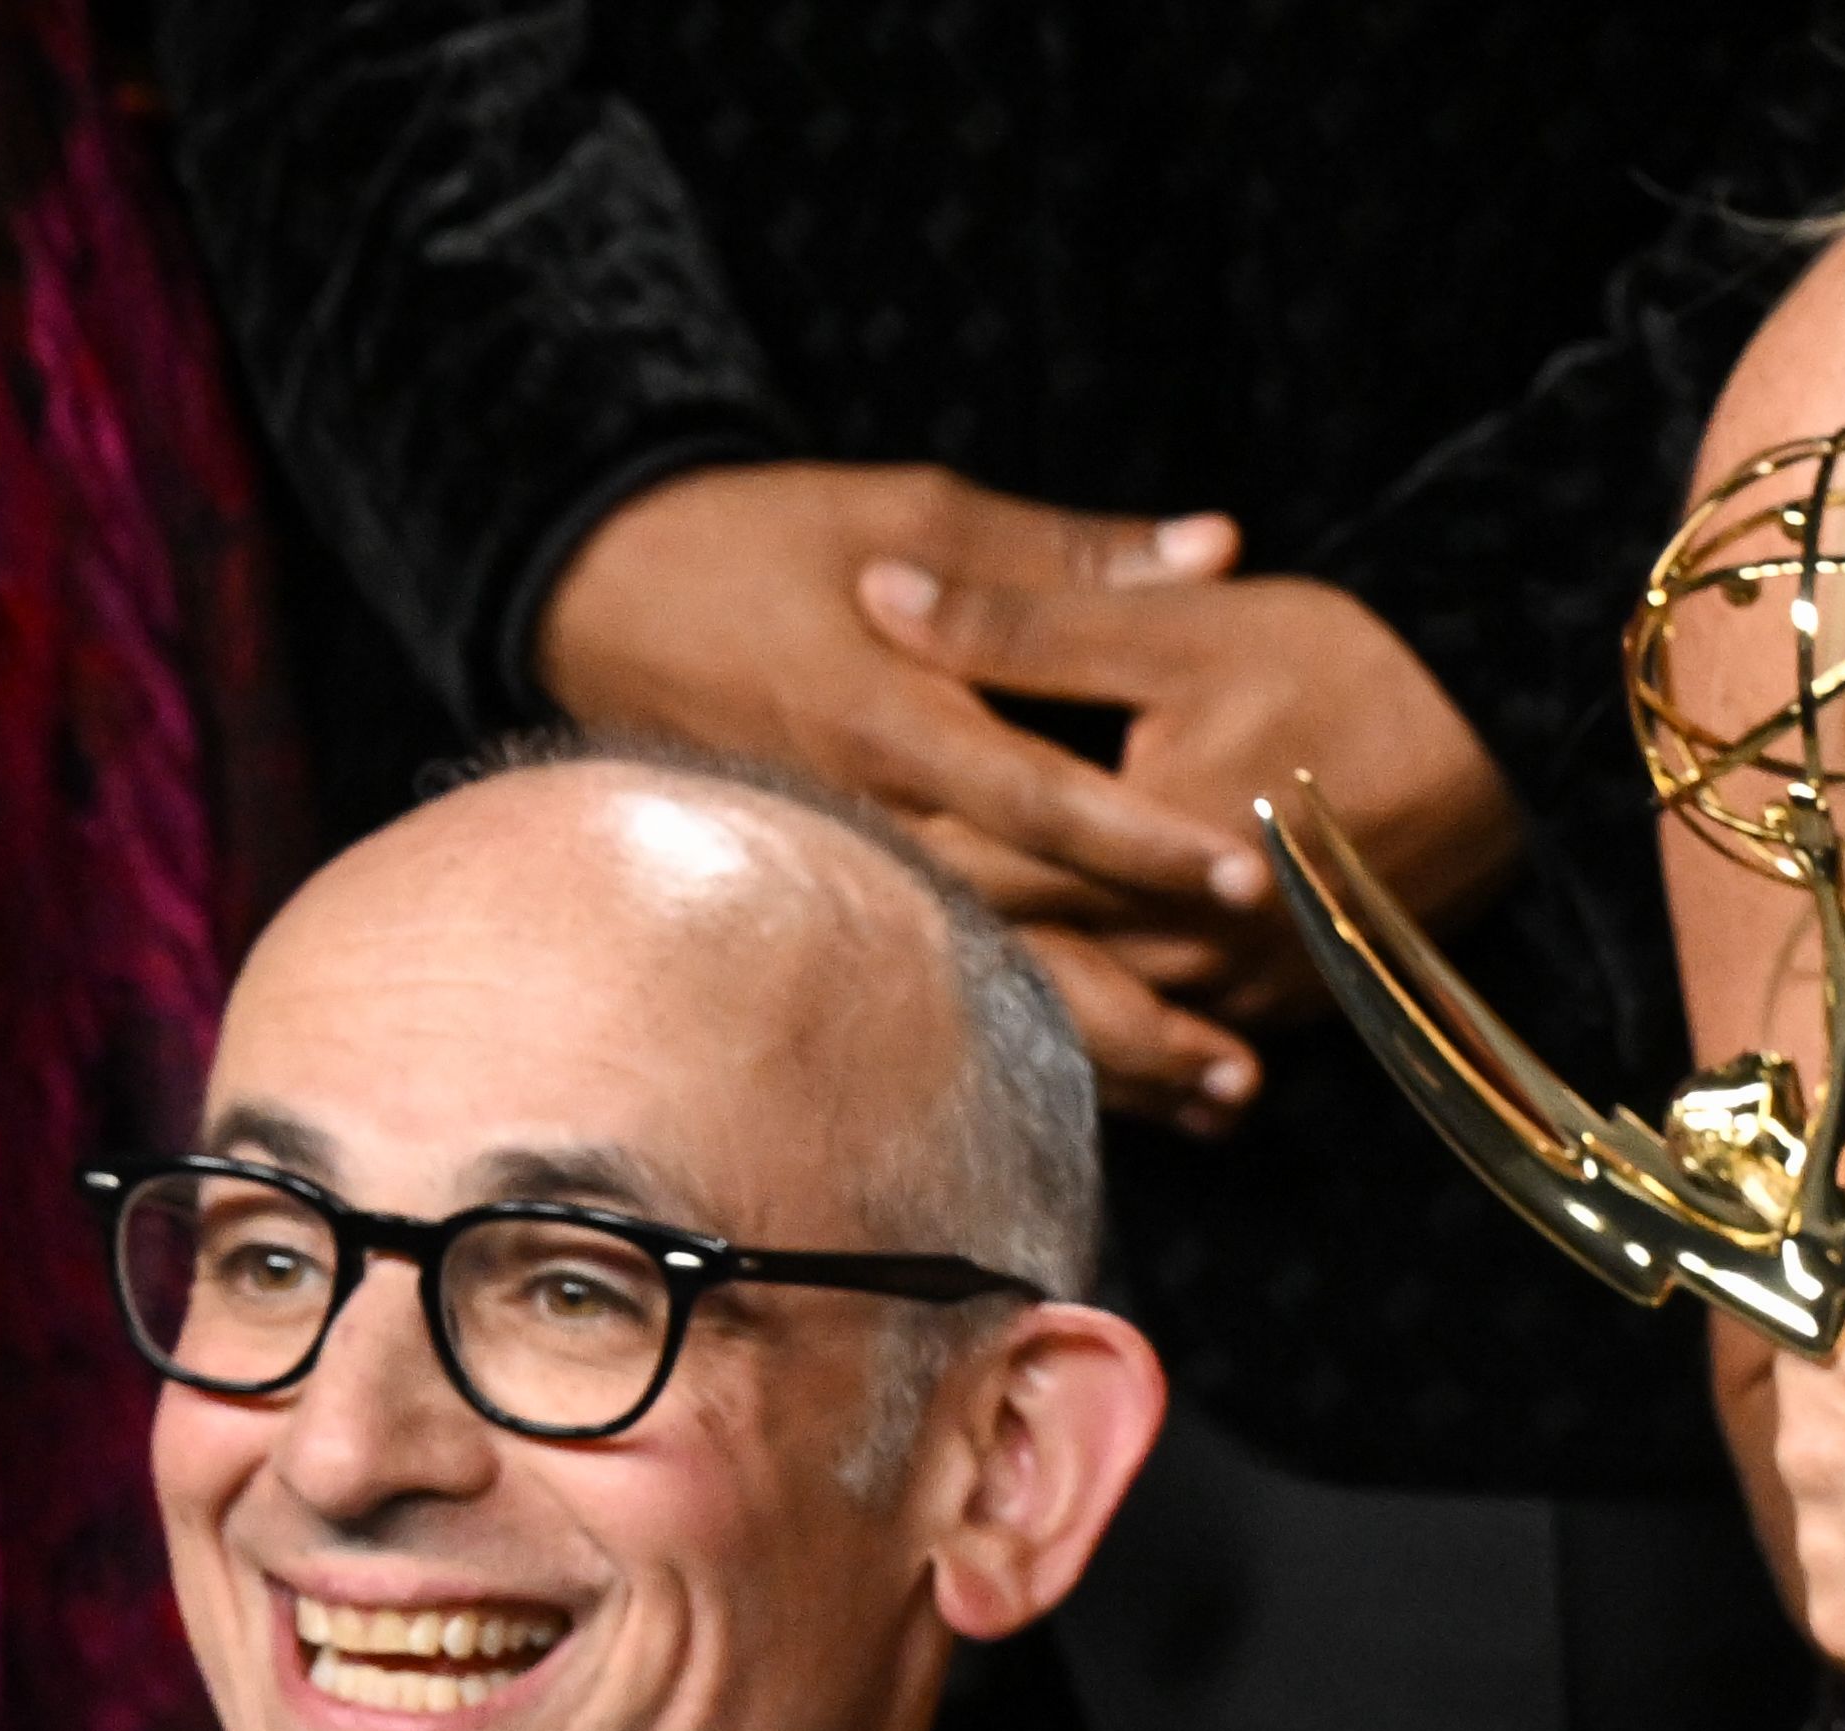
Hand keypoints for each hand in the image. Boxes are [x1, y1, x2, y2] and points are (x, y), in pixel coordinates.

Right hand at [532, 463, 1272, 1112]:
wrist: (592, 592)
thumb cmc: (754, 537)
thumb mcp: (909, 513)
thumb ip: (1067, 556)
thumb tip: (1217, 548)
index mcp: (885, 717)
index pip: (1034, 798)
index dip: (1139, 843)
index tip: (1240, 878)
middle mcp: (864, 822)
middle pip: (1016, 939)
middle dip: (1138, 1010)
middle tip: (1251, 1070)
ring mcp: (840, 877)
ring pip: (982, 992)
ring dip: (1106, 1057)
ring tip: (1220, 1102)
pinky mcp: (825, 905)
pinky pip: (939, 993)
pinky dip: (1038, 1044)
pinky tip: (1133, 1090)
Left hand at [849, 557, 1524, 1107]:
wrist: (1505, 750)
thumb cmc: (1341, 669)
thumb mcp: (1181, 627)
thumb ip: (1025, 618)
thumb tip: (883, 591)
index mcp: (1135, 839)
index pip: (973, 862)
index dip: (875, 854)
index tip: (789, 839)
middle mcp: (1179, 940)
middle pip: (1018, 961)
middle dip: (921, 953)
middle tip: (802, 947)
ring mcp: (1230, 991)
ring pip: (1088, 1020)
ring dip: (1005, 1017)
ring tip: (900, 1013)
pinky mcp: (1277, 1011)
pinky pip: (1170, 1046)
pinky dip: (1110, 1052)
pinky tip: (1051, 1052)